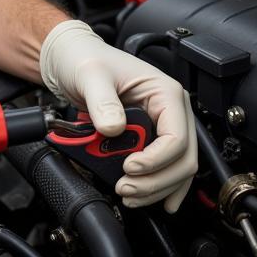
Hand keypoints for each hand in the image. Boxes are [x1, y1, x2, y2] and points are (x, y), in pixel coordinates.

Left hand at [38, 19, 196, 211]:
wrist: (74, 59)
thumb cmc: (86, 59)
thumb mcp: (90, 75)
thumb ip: (102, 101)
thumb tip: (113, 129)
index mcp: (165, 92)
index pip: (177, 137)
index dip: (156, 160)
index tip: (129, 168)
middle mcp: (171, 110)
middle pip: (182, 159)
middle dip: (156, 181)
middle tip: (126, 188)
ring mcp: (163, 125)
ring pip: (176, 169)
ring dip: (155, 188)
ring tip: (128, 194)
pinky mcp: (151, 137)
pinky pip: (165, 167)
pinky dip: (157, 185)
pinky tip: (146, 197)